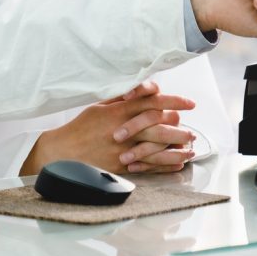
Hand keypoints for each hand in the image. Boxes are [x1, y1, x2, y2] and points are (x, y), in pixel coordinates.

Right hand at [19, 80, 195, 175]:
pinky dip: (165, 165)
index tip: (188, 103)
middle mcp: (123, 129)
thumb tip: (141, 90)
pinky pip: (148, 165)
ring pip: (157, 147)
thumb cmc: (82, 127)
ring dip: (176, 147)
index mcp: (118, 111)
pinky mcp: (121, 165)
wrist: (64, 151)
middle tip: (191, 129)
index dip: (173, 100)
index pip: (151, 102)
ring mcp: (123, 149)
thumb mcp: (99, 106)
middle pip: (158, 125)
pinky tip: (177, 163)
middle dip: (178, 126)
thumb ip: (122, 98)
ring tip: (190, 147)